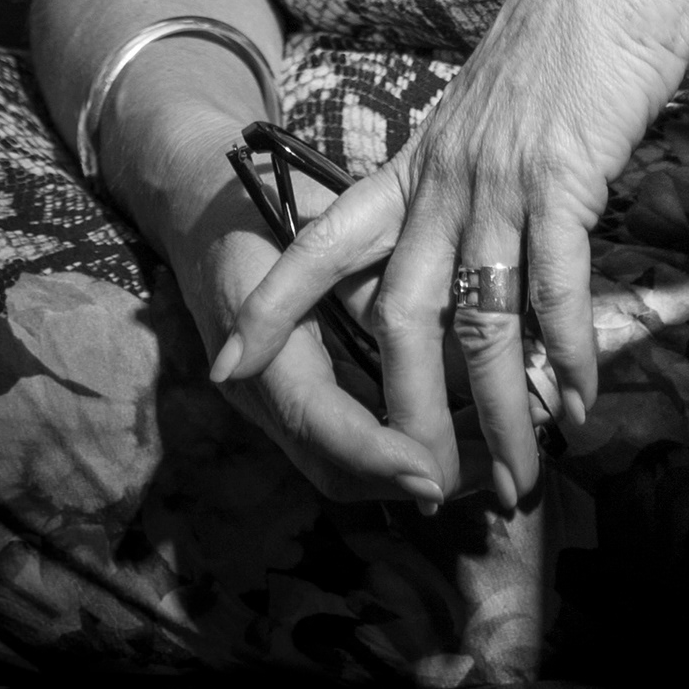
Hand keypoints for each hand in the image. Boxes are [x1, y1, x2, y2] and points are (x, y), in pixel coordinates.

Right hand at [162, 123, 445, 505]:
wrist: (204, 216)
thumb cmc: (266, 209)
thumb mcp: (314, 232)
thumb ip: (365, 285)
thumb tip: (441, 335)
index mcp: (259, 342)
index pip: (314, 420)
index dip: (374, 452)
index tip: (432, 471)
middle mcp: (259, 392)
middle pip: (331, 467)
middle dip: (405, 480)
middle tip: (483, 474)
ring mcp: (270, 406)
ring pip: (339, 471)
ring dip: (408, 477)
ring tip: (482, 466)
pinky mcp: (291, 404)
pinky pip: (342, 449)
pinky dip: (395, 456)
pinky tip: (453, 442)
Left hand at [213, 0, 688, 509]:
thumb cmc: (575, 32)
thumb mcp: (501, 109)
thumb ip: (484, 176)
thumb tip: (491, 242)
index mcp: (422, 158)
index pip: (324, 241)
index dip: (273, 307)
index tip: (227, 365)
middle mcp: (446, 175)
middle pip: (400, 318)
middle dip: (408, 413)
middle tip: (427, 486)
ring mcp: (500, 177)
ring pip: (479, 321)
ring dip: (500, 412)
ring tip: (519, 476)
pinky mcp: (562, 175)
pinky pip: (552, 287)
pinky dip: (564, 354)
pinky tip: (578, 400)